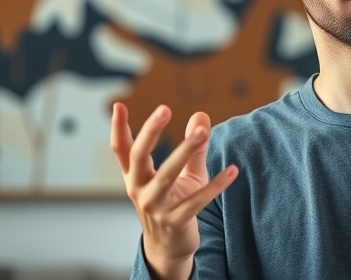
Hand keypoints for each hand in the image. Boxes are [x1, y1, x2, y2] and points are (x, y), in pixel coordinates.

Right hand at [111, 103, 237, 278]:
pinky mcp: (175, 221)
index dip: (118, 128)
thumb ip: (192, 146)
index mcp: (136, 176)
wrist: (170, 246)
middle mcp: (139, 190)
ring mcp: (155, 207)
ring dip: (185, 151)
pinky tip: (232, 171)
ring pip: (167, 175)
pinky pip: (197, 200)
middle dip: (151, 132)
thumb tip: (201, 115)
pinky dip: (216, 185)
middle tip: (164, 109)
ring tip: (202, 132)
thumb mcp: (183, 173)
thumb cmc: (175, 202)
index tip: (118, 105)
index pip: (122, 150)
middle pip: (139, 157)